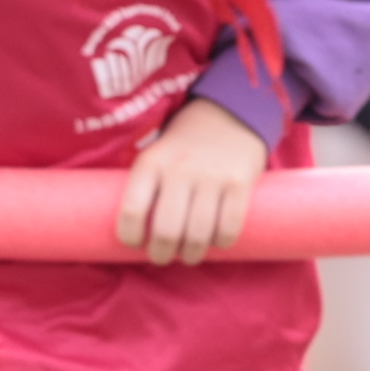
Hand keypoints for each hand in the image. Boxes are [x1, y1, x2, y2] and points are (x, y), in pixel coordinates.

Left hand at [116, 100, 271, 265]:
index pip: (132, 211)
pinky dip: (221, 243)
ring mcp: (211, 176)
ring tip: (189, 254)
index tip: (135, 244)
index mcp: (151, 163)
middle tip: (163, 256)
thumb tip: (140, 236)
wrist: (229, 114)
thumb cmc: (184, 147)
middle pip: (166, 230)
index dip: (130, 237)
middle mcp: (179, 169)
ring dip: (191, 254)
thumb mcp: (157, 155)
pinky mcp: (239, 183)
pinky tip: (216, 241)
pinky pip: (229, 228)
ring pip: (198, 235)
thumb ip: (147, 188)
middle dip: (161, 254)